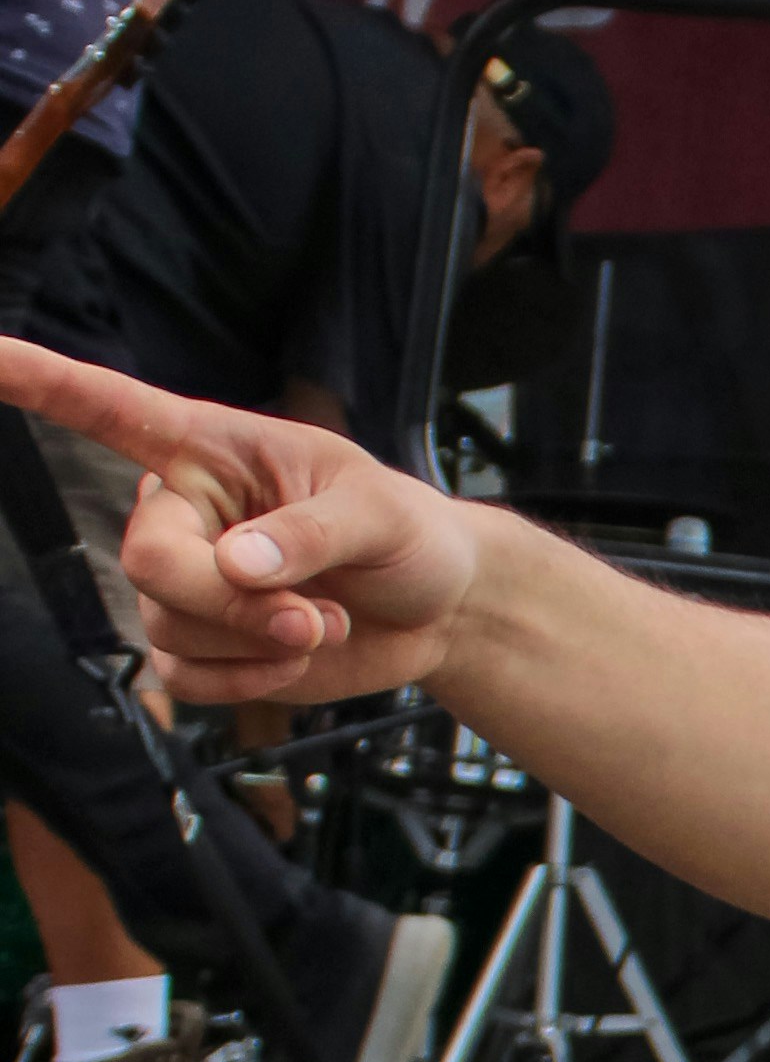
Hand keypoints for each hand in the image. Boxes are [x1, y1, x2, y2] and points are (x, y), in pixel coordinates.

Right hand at [0, 341, 482, 697]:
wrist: (437, 610)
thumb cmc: (407, 534)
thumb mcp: (379, 515)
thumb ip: (310, 532)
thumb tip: (237, 562)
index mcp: (209, 446)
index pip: (105, 407)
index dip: (35, 380)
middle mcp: (182, 511)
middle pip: (148, 562)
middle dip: (230, 603)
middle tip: (311, 614)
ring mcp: (186, 582)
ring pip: (168, 626)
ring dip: (256, 643)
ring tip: (323, 620)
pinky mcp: (202, 644)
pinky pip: (186, 678)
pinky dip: (247, 681)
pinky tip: (295, 656)